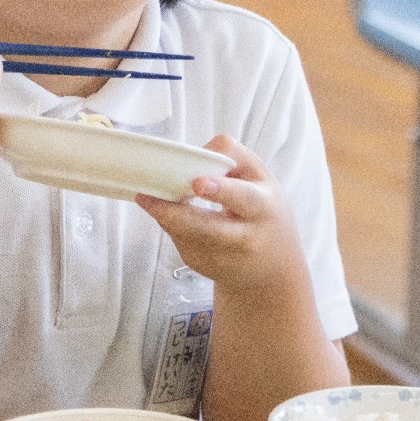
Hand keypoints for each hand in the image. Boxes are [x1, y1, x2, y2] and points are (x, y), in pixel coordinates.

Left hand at [135, 137, 307, 297]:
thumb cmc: (263, 211)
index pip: (243, 198)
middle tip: (145, 197)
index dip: (220, 190)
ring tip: (146, 197)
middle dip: (175, 213)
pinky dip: (171, 225)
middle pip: (206, 228)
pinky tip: (173, 215)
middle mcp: (245, 237)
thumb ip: (232, 158)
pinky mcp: (204, 267)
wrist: (274, 267)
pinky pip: (179, 242)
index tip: (197, 184)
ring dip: (164, 215)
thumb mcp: (261, 179)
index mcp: (262, 207)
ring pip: (185, 235)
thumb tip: (195, 154)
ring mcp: (223, 258)